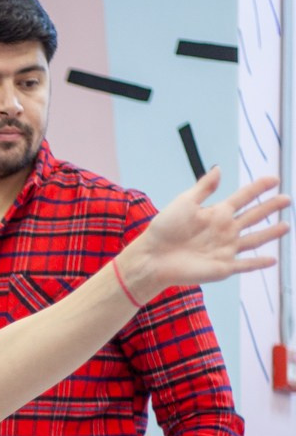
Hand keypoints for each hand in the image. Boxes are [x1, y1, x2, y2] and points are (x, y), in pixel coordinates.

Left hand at [124, 170, 288, 300]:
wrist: (153, 257)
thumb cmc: (164, 229)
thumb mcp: (184, 202)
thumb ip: (204, 188)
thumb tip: (218, 168)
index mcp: (217, 212)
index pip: (243, 197)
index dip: (258, 188)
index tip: (273, 179)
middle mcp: (225, 230)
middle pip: (253, 216)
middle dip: (270, 207)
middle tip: (287, 199)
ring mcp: (226, 249)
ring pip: (254, 239)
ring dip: (271, 233)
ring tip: (286, 226)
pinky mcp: (223, 267)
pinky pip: (245, 264)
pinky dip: (258, 263)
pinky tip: (272, 259)